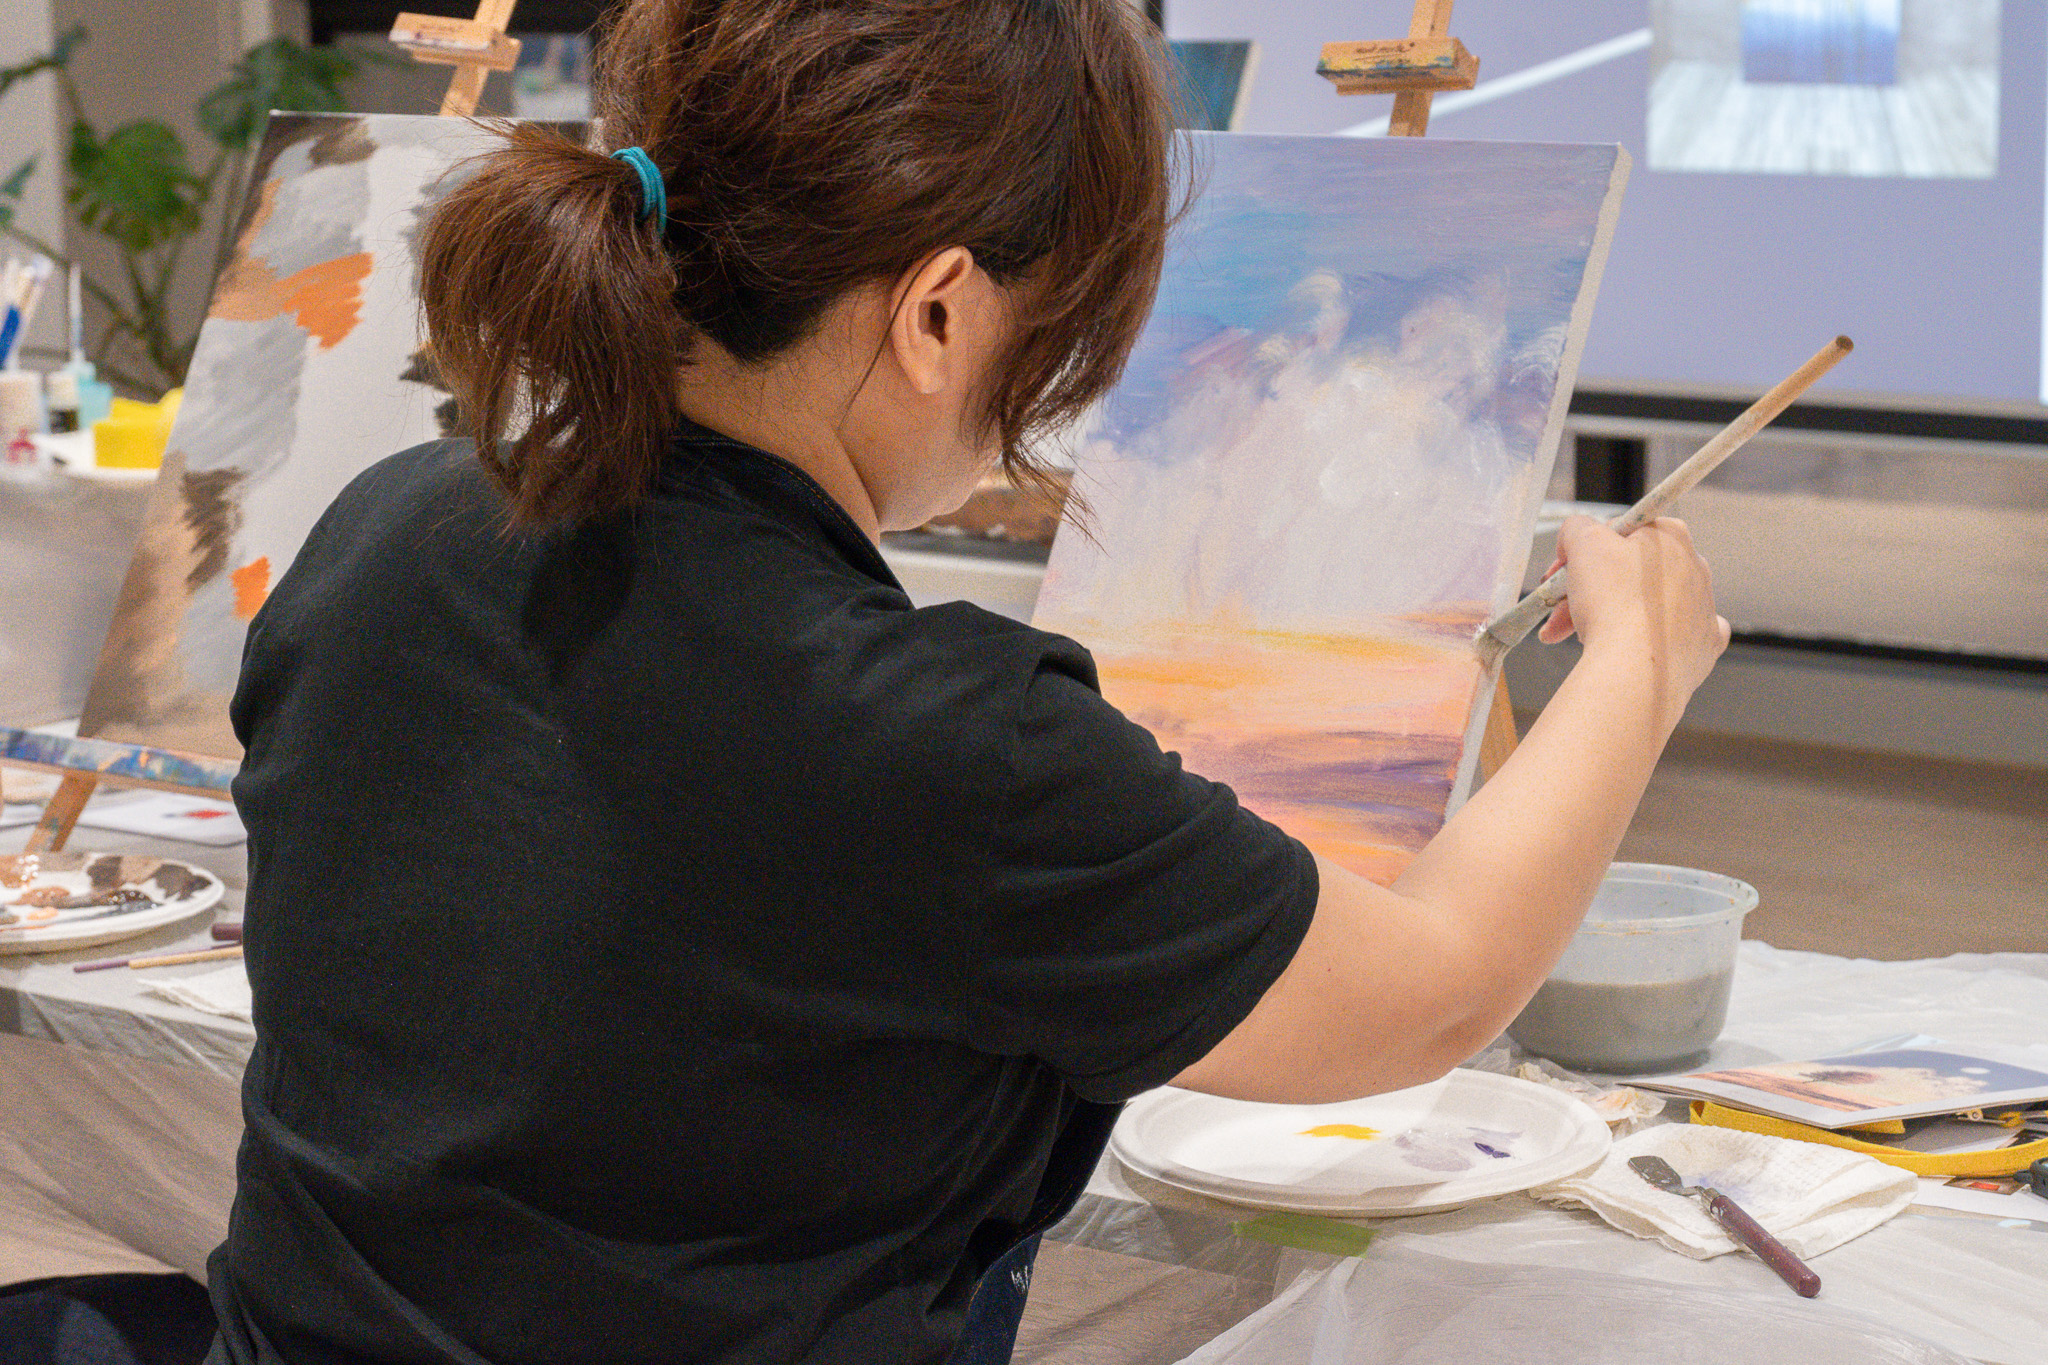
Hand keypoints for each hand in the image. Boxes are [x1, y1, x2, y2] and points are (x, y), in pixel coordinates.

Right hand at [1537, 515, 1729, 706]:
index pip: (1621, 533)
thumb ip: (1577, 527)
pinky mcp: (1704, 645)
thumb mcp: (1582, 543)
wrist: (1635, 669)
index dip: (1584, 551)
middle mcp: (1695, 567)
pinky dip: (1657, 639)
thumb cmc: (1613, 601)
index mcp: (1671, 537)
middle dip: (1588, 589)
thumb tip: (1575, 534)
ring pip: (1648, 605)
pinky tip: (1635, 645)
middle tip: (1558, 609)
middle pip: (1630, 572)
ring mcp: (1703, 608)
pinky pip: (1679, 635)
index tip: (1561, 572)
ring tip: (1572, 635)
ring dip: (1608, 615)